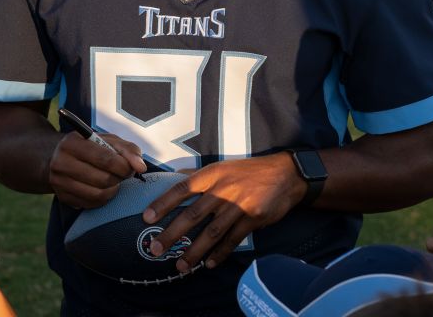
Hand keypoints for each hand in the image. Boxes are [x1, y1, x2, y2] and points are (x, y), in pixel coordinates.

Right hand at [49, 131, 146, 207]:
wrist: (59, 158)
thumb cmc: (90, 147)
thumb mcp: (108, 140)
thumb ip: (128, 149)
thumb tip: (140, 167)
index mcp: (72, 143)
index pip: (105, 159)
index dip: (123, 166)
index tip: (130, 168)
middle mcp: (61, 162)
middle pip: (102, 179)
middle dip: (119, 179)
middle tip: (122, 175)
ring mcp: (59, 182)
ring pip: (97, 194)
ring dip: (113, 190)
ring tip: (114, 182)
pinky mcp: (62, 197)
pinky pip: (91, 204)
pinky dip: (103, 199)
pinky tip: (103, 189)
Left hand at [142, 153, 304, 273]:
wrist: (286, 175)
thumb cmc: (249, 171)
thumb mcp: (223, 167)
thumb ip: (198, 175)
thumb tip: (173, 177)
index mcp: (212, 175)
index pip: (182, 189)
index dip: (163, 203)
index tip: (146, 218)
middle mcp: (223, 189)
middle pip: (193, 214)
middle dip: (172, 234)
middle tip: (155, 249)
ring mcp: (238, 205)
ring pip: (212, 232)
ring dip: (194, 251)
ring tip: (180, 265)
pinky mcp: (253, 218)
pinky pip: (232, 240)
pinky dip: (220, 254)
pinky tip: (208, 264)